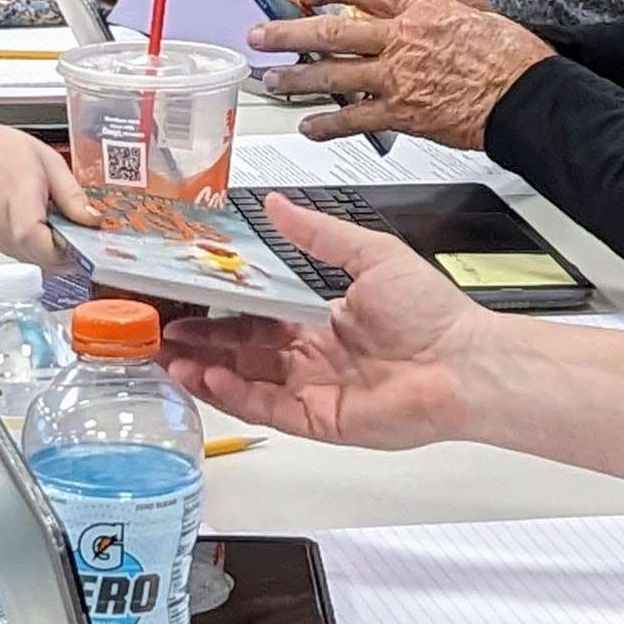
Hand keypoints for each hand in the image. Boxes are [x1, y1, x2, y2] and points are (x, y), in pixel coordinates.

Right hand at [0, 124, 89, 266]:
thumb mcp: (47, 163)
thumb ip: (72, 195)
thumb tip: (93, 219)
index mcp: (24, 217)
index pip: (59, 254)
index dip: (83, 249)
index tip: (95, 234)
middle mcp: (11, 239)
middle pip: (54, 263)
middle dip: (76, 250)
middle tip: (87, 227)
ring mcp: (4, 244)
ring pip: (43, 262)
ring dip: (60, 249)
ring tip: (64, 219)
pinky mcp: (1, 244)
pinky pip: (30, 254)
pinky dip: (44, 244)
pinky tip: (46, 220)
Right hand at [160, 195, 486, 448]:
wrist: (464, 361)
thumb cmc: (432, 312)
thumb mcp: (369, 254)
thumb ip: (317, 233)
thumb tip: (277, 203)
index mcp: (323, 321)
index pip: (257, 319)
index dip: (219, 313)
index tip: (186, 302)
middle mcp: (315, 358)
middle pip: (243, 353)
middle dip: (200, 344)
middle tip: (160, 334)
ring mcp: (315, 391)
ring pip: (247, 382)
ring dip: (207, 371)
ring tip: (168, 357)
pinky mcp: (321, 420)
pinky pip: (267, 408)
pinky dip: (234, 395)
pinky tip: (206, 378)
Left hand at [246, 0, 546, 150]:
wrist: (527, 95)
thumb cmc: (505, 49)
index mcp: (417, 4)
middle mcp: (401, 38)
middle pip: (331, 29)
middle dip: (288, 32)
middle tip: (260, 35)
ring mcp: (398, 78)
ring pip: (333, 74)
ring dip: (297, 78)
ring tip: (273, 80)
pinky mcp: (403, 114)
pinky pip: (354, 119)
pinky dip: (327, 125)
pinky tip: (309, 127)